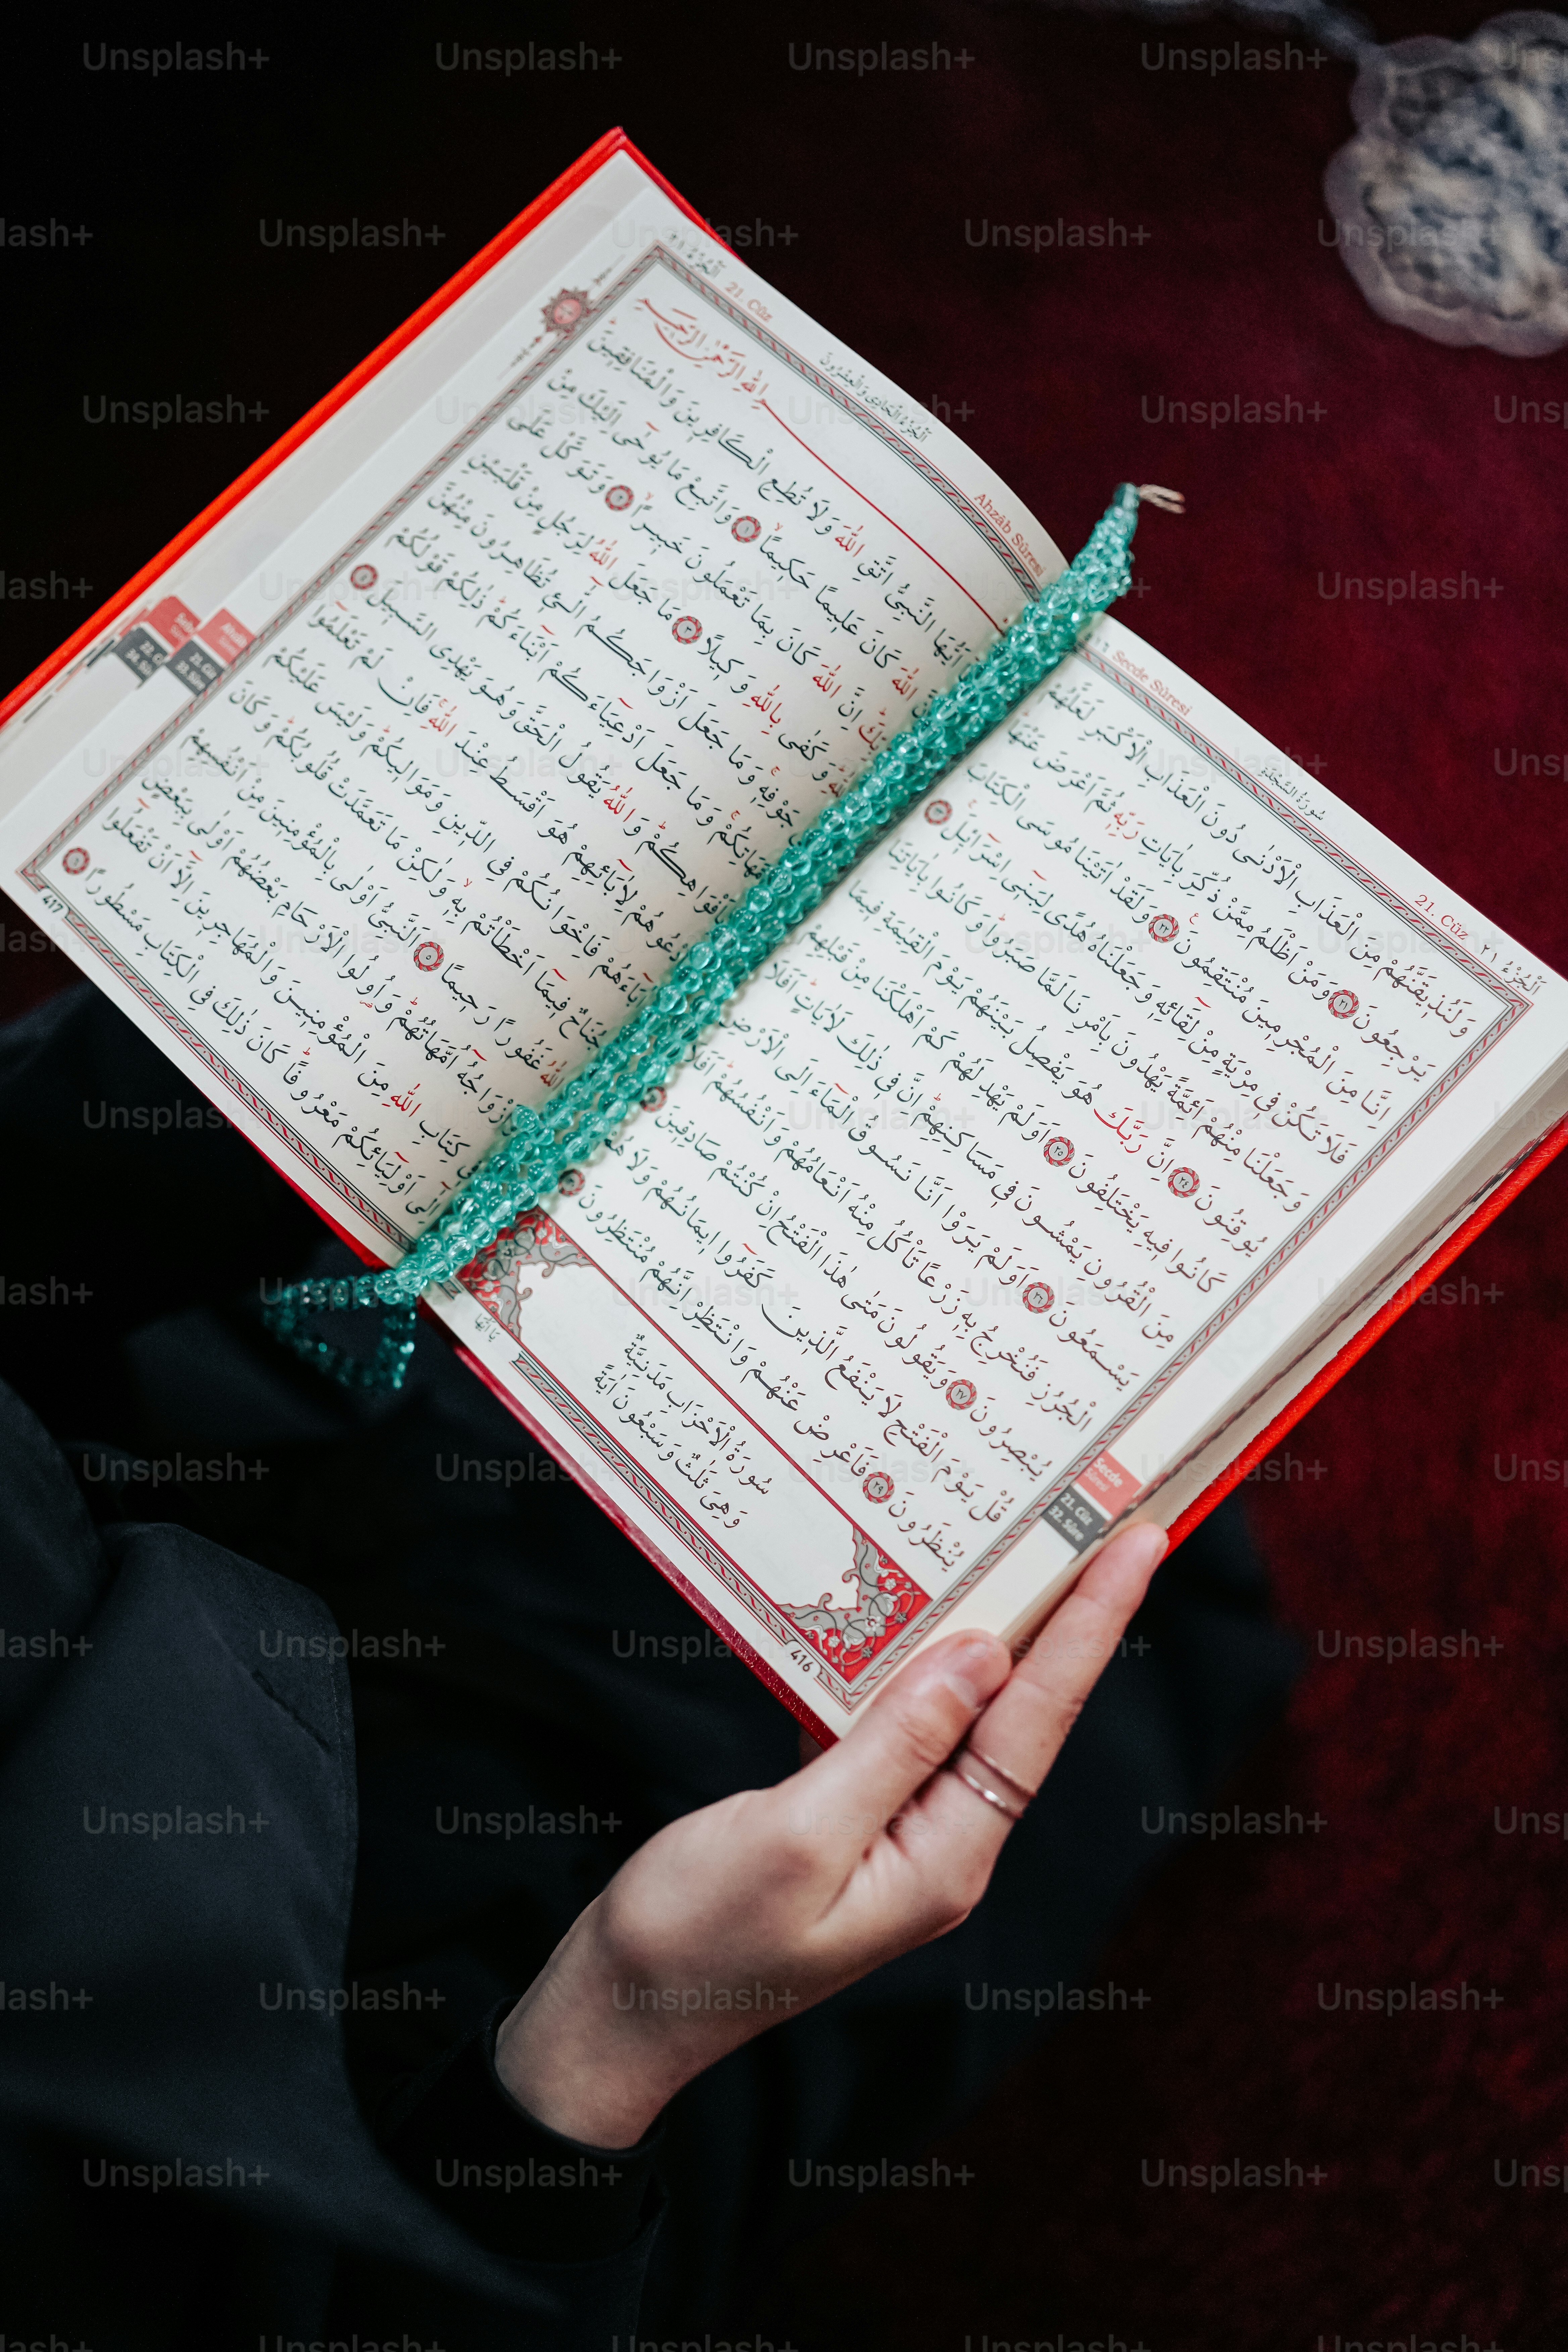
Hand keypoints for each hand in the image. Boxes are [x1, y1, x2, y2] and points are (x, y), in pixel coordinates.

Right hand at [494, 1520, 1167, 2145]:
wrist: (623, 2006)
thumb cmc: (696, 1934)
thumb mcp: (797, 1835)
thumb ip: (894, 1745)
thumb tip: (981, 1658)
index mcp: (944, 1860)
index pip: (1037, 1721)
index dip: (1091, 1627)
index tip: (1138, 1547)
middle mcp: (940, 1845)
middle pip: (1020, 1711)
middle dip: (1067, 1618)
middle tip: (1112, 1524)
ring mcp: (895, 1830)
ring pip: (962, 1711)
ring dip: (991, 1631)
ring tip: (1029, 1548)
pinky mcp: (849, 1814)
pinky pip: (899, 1723)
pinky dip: (907, 1663)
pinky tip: (910, 1615)